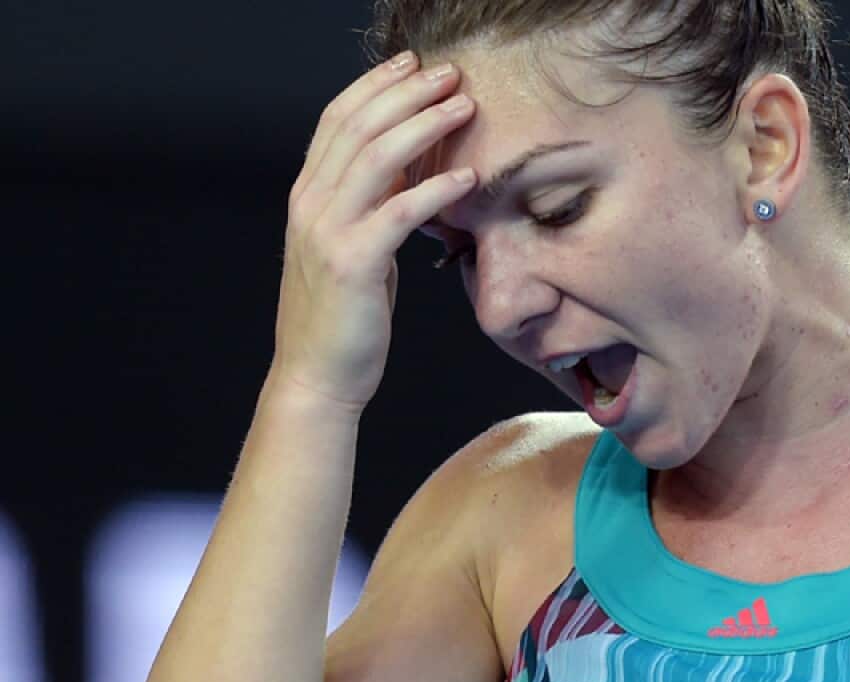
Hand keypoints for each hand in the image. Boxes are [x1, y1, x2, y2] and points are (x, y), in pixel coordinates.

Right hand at [270, 53, 476, 409]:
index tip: (413, 64)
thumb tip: (408, 169)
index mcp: (309, 195)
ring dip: (425, 126)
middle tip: (452, 74)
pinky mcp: (352, 264)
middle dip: (408, 93)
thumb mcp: (354, 246)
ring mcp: (326, 232)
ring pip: (376, 159)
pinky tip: (468, 178)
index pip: (338, 120)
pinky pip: (397, 214)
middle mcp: (310, 204)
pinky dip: (434, 190)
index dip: (376, 85)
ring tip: (465, 108)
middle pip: (359, 127)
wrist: (317, 375)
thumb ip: (370, 205)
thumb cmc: (344, 315)